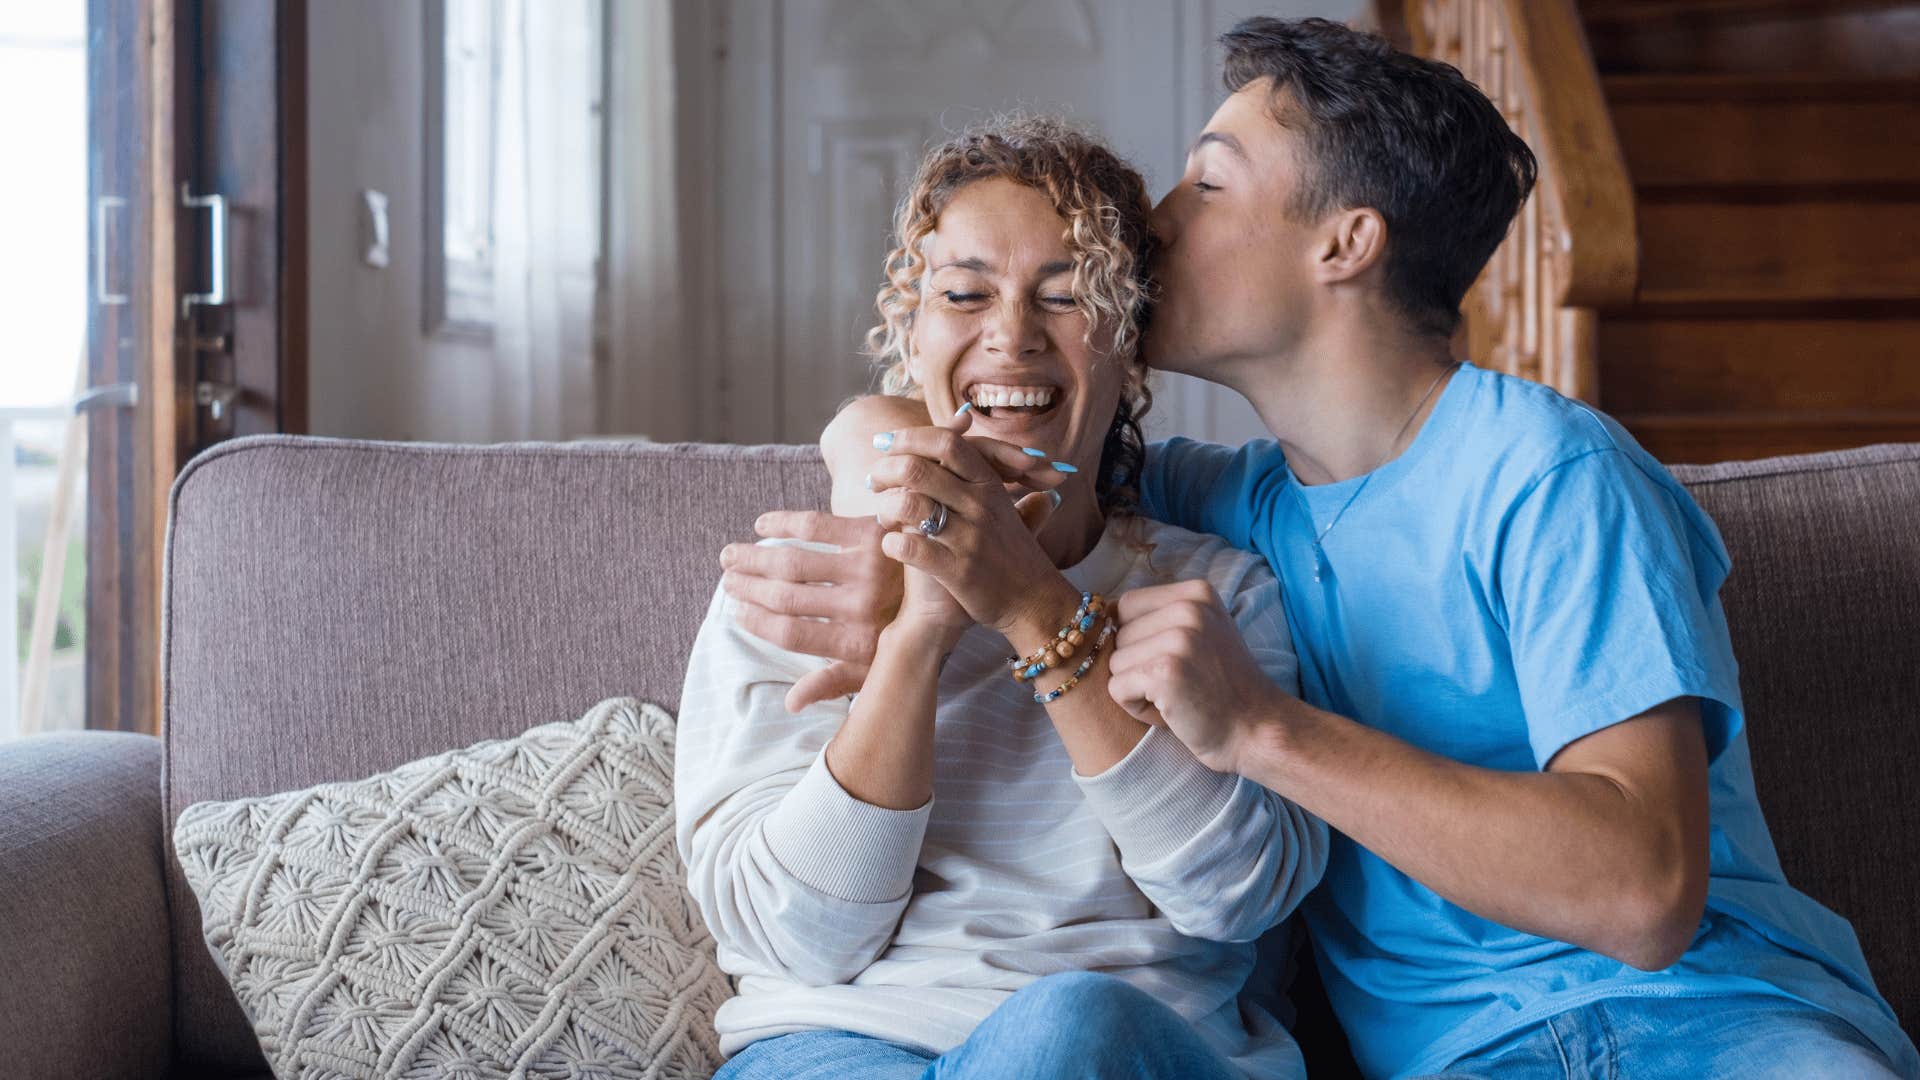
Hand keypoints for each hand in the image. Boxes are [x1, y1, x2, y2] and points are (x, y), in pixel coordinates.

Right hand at [721, 512, 898, 711]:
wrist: (948, 583)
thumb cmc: (904, 630)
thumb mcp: (874, 667)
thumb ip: (833, 682)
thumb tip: (790, 703)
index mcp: (856, 643)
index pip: (789, 635)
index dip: (756, 622)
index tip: (736, 612)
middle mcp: (860, 607)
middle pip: (784, 597)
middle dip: (748, 588)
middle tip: (728, 580)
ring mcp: (867, 568)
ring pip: (793, 562)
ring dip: (755, 557)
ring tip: (732, 556)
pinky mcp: (873, 533)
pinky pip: (815, 524)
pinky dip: (782, 522)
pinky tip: (763, 524)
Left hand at [869, 419, 1074, 636]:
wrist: (1032, 602)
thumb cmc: (1009, 551)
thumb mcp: (1000, 499)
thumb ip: (980, 461)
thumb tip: (962, 416)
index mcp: (989, 484)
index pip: (945, 443)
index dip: (909, 438)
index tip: (885, 444)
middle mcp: (980, 505)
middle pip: (918, 467)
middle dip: (885, 469)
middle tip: (873, 480)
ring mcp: (969, 538)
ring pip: (909, 504)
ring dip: (885, 506)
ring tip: (882, 515)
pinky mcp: (957, 571)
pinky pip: (911, 547)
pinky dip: (893, 542)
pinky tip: (892, 544)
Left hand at [1105, 580, 1285, 773]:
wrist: (1257, 730)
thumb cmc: (1221, 688)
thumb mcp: (1201, 632)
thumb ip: (1161, 616)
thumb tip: (1099, 610)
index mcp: (1196, 592)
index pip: (1126, 606)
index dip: (1136, 640)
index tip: (1175, 661)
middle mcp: (1189, 608)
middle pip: (1117, 635)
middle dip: (1137, 667)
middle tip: (1179, 685)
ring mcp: (1179, 639)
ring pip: (1114, 664)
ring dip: (1137, 689)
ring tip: (1177, 697)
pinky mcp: (1165, 672)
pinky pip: (1116, 689)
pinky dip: (1135, 708)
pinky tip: (1171, 712)